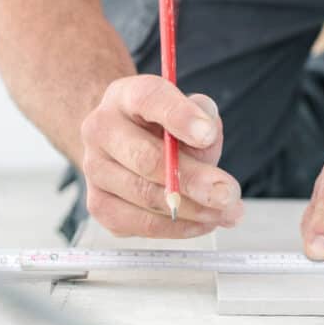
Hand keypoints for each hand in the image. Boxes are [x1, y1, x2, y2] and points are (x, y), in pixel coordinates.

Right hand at [80, 75, 243, 237]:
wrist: (126, 143)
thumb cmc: (163, 126)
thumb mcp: (188, 109)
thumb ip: (203, 117)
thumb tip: (208, 137)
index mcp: (125, 96)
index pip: (149, 99)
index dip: (180, 117)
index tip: (208, 135)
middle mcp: (101, 130)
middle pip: (146, 159)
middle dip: (194, 180)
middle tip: (228, 193)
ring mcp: (95, 170)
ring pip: (145, 196)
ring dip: (193, 209)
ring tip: (228, 212)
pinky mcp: (99, 205)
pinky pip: (140, 224)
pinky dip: (177, 228)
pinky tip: (204, 223)